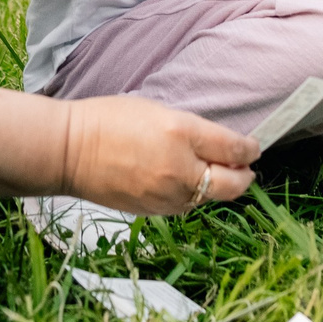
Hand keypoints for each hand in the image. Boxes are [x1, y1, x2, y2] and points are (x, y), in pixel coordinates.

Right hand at [59, 95, 257, 214]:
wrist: (69, 151)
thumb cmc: (109, 119)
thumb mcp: (158, 110)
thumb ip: (192, 130)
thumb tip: (221, 146)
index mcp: (181, 132)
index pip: (233, 148)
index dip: (250, 148)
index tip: (253, 147)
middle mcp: (179, 168)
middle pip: (232, 184)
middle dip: (245, 176)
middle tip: (245, 168)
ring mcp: (167, 195)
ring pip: (209, 198)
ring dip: (217, 187)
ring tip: (212, 173)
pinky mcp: (153, 212)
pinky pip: (185, 206)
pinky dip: (192, 195)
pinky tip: (183, 182)